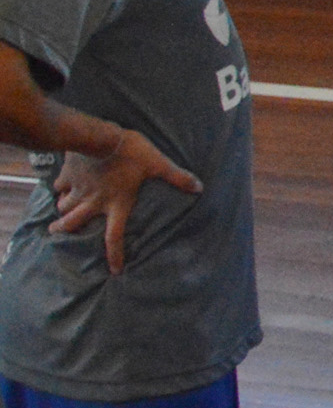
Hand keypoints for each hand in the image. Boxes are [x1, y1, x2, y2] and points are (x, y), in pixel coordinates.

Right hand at [52, 128, 201, 274]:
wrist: (97, 136)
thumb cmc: (131, 152)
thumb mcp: (157, 163)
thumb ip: (176, 176)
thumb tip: (199, 187)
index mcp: (116, 204)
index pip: (115, 237)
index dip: (115, 255)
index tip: (115, 271)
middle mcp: (93, 202)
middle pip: (73, 224)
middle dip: (64, 231)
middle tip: (57, 233)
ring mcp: (78, 190)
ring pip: (64, 207)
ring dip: (63, 210)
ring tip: (62, 211)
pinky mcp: (67, 176)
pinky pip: (58, 186)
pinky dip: (59, 188)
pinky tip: (61, 186)